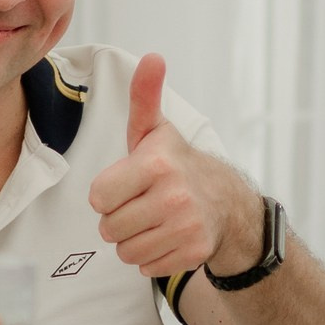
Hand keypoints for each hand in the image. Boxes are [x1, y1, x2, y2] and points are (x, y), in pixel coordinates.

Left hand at [89, 55, 258, 278]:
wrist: (225, 201)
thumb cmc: (176, 164)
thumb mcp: (155, 131)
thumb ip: (144, 96)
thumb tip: (152, 57)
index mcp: (157, 165)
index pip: (98, 197)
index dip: (108, 193)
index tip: (127, 184)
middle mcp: (173, 197)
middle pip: (109, 228)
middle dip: (119, 219)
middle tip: (140, 205)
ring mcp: (185, 228)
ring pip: (125, 251)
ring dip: (132, 241)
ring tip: (152, 222)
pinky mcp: (192, 254)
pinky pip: (145, 267)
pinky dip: (151, 257)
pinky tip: (166, 237)